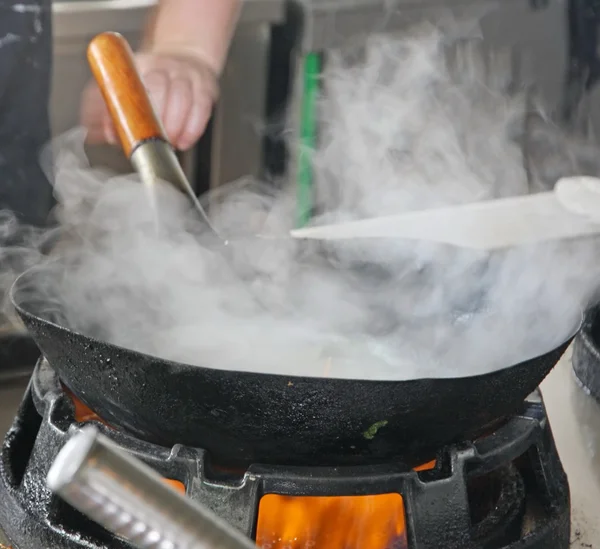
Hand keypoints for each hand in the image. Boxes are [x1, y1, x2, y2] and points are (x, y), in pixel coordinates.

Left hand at [80, 51, 218, 150]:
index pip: (128, 84)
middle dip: (154, 119)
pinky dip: (192, 129)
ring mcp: (186, 75)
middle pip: (159, 88)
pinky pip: (201, 108)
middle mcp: (163, 66)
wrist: (186, 57)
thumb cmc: (155, 80)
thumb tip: (96, 133)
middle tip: (149, 140)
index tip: (118, 130)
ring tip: (168, 144)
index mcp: (139, 65)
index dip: (122, 109)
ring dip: (174, 126)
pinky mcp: (205, 87)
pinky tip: (184, 142)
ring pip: (182, 98)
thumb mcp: (127, 84)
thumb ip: (106, 107)